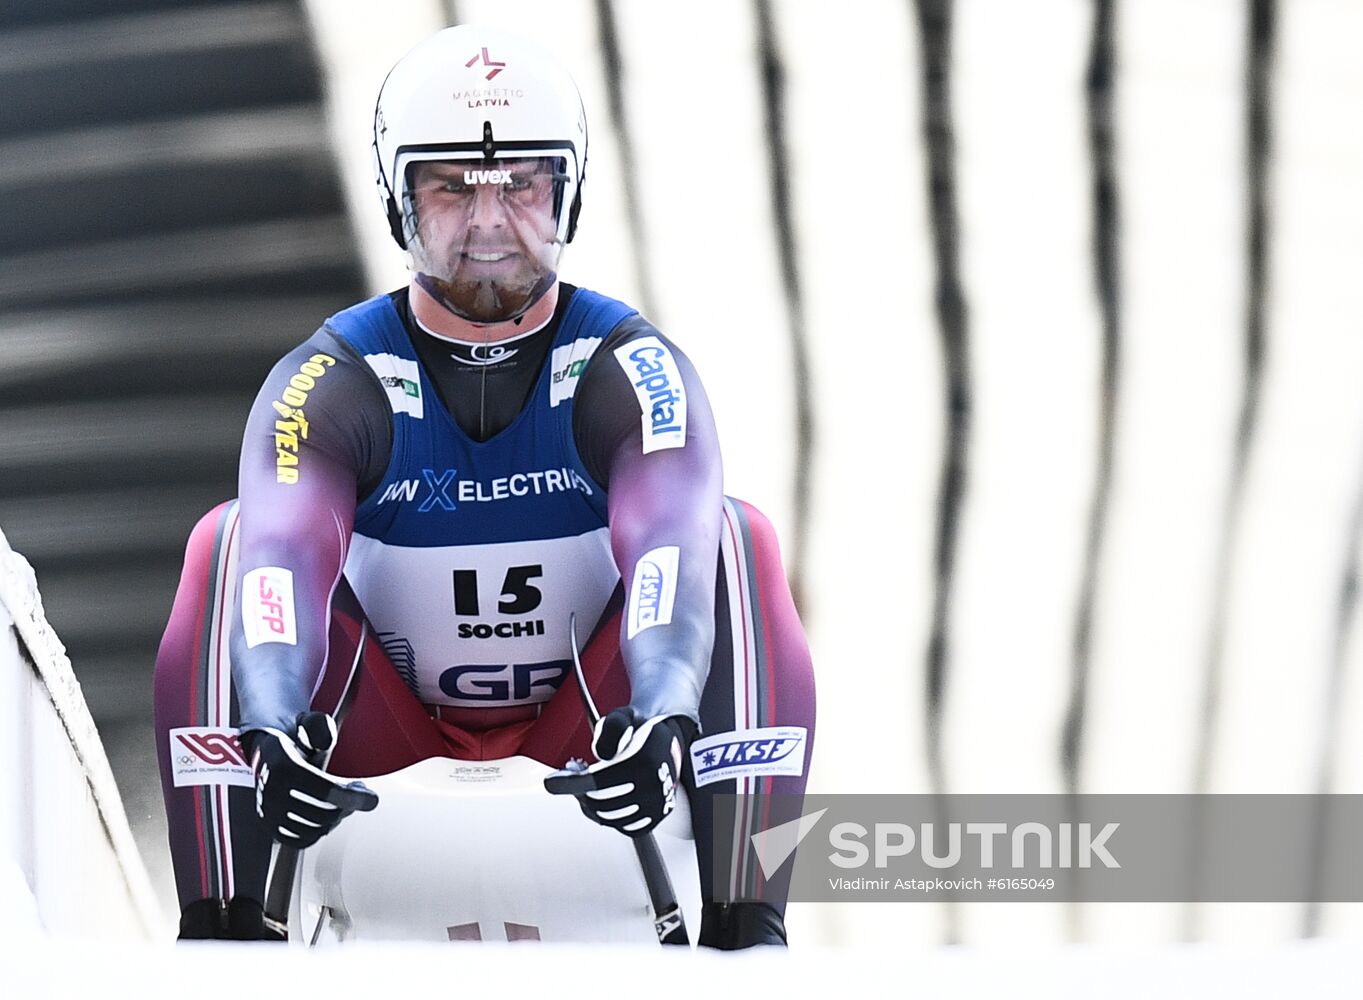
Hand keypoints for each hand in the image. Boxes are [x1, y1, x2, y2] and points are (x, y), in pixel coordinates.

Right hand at [241, 711, 378, 847]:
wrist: (267, 754)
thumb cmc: (295, 740)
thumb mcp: (308, 723)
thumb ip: (321, 727)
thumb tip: (327, 742)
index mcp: (283, 765)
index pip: (324, 790)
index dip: (352, 797)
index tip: (372, 799)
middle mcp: (272, 792)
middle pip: (322, 814)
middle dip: (347, 807)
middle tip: (358, 797)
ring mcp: (268, 812)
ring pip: (312, 830)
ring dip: (335, 821)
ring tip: (343, 805)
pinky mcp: (269, 826)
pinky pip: (299, 841)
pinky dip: (318, 833)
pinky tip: (328, 818)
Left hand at [544, 707, 692, 836]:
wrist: (670, 742)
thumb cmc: (643, 730)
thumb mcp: (624, 716)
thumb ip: (609, 727)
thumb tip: (599, 753)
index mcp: (643, 760)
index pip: (598, 780)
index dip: (570, 783)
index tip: (551, 783)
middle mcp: (652, 785)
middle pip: (599, 801)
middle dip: (578, 791)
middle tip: (572, 777)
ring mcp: (656, 804)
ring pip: (609, 817)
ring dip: (591, 805)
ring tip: (588, 788)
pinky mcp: (657, 816)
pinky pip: (625, 827)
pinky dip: (609, 817)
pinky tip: (604, 801)